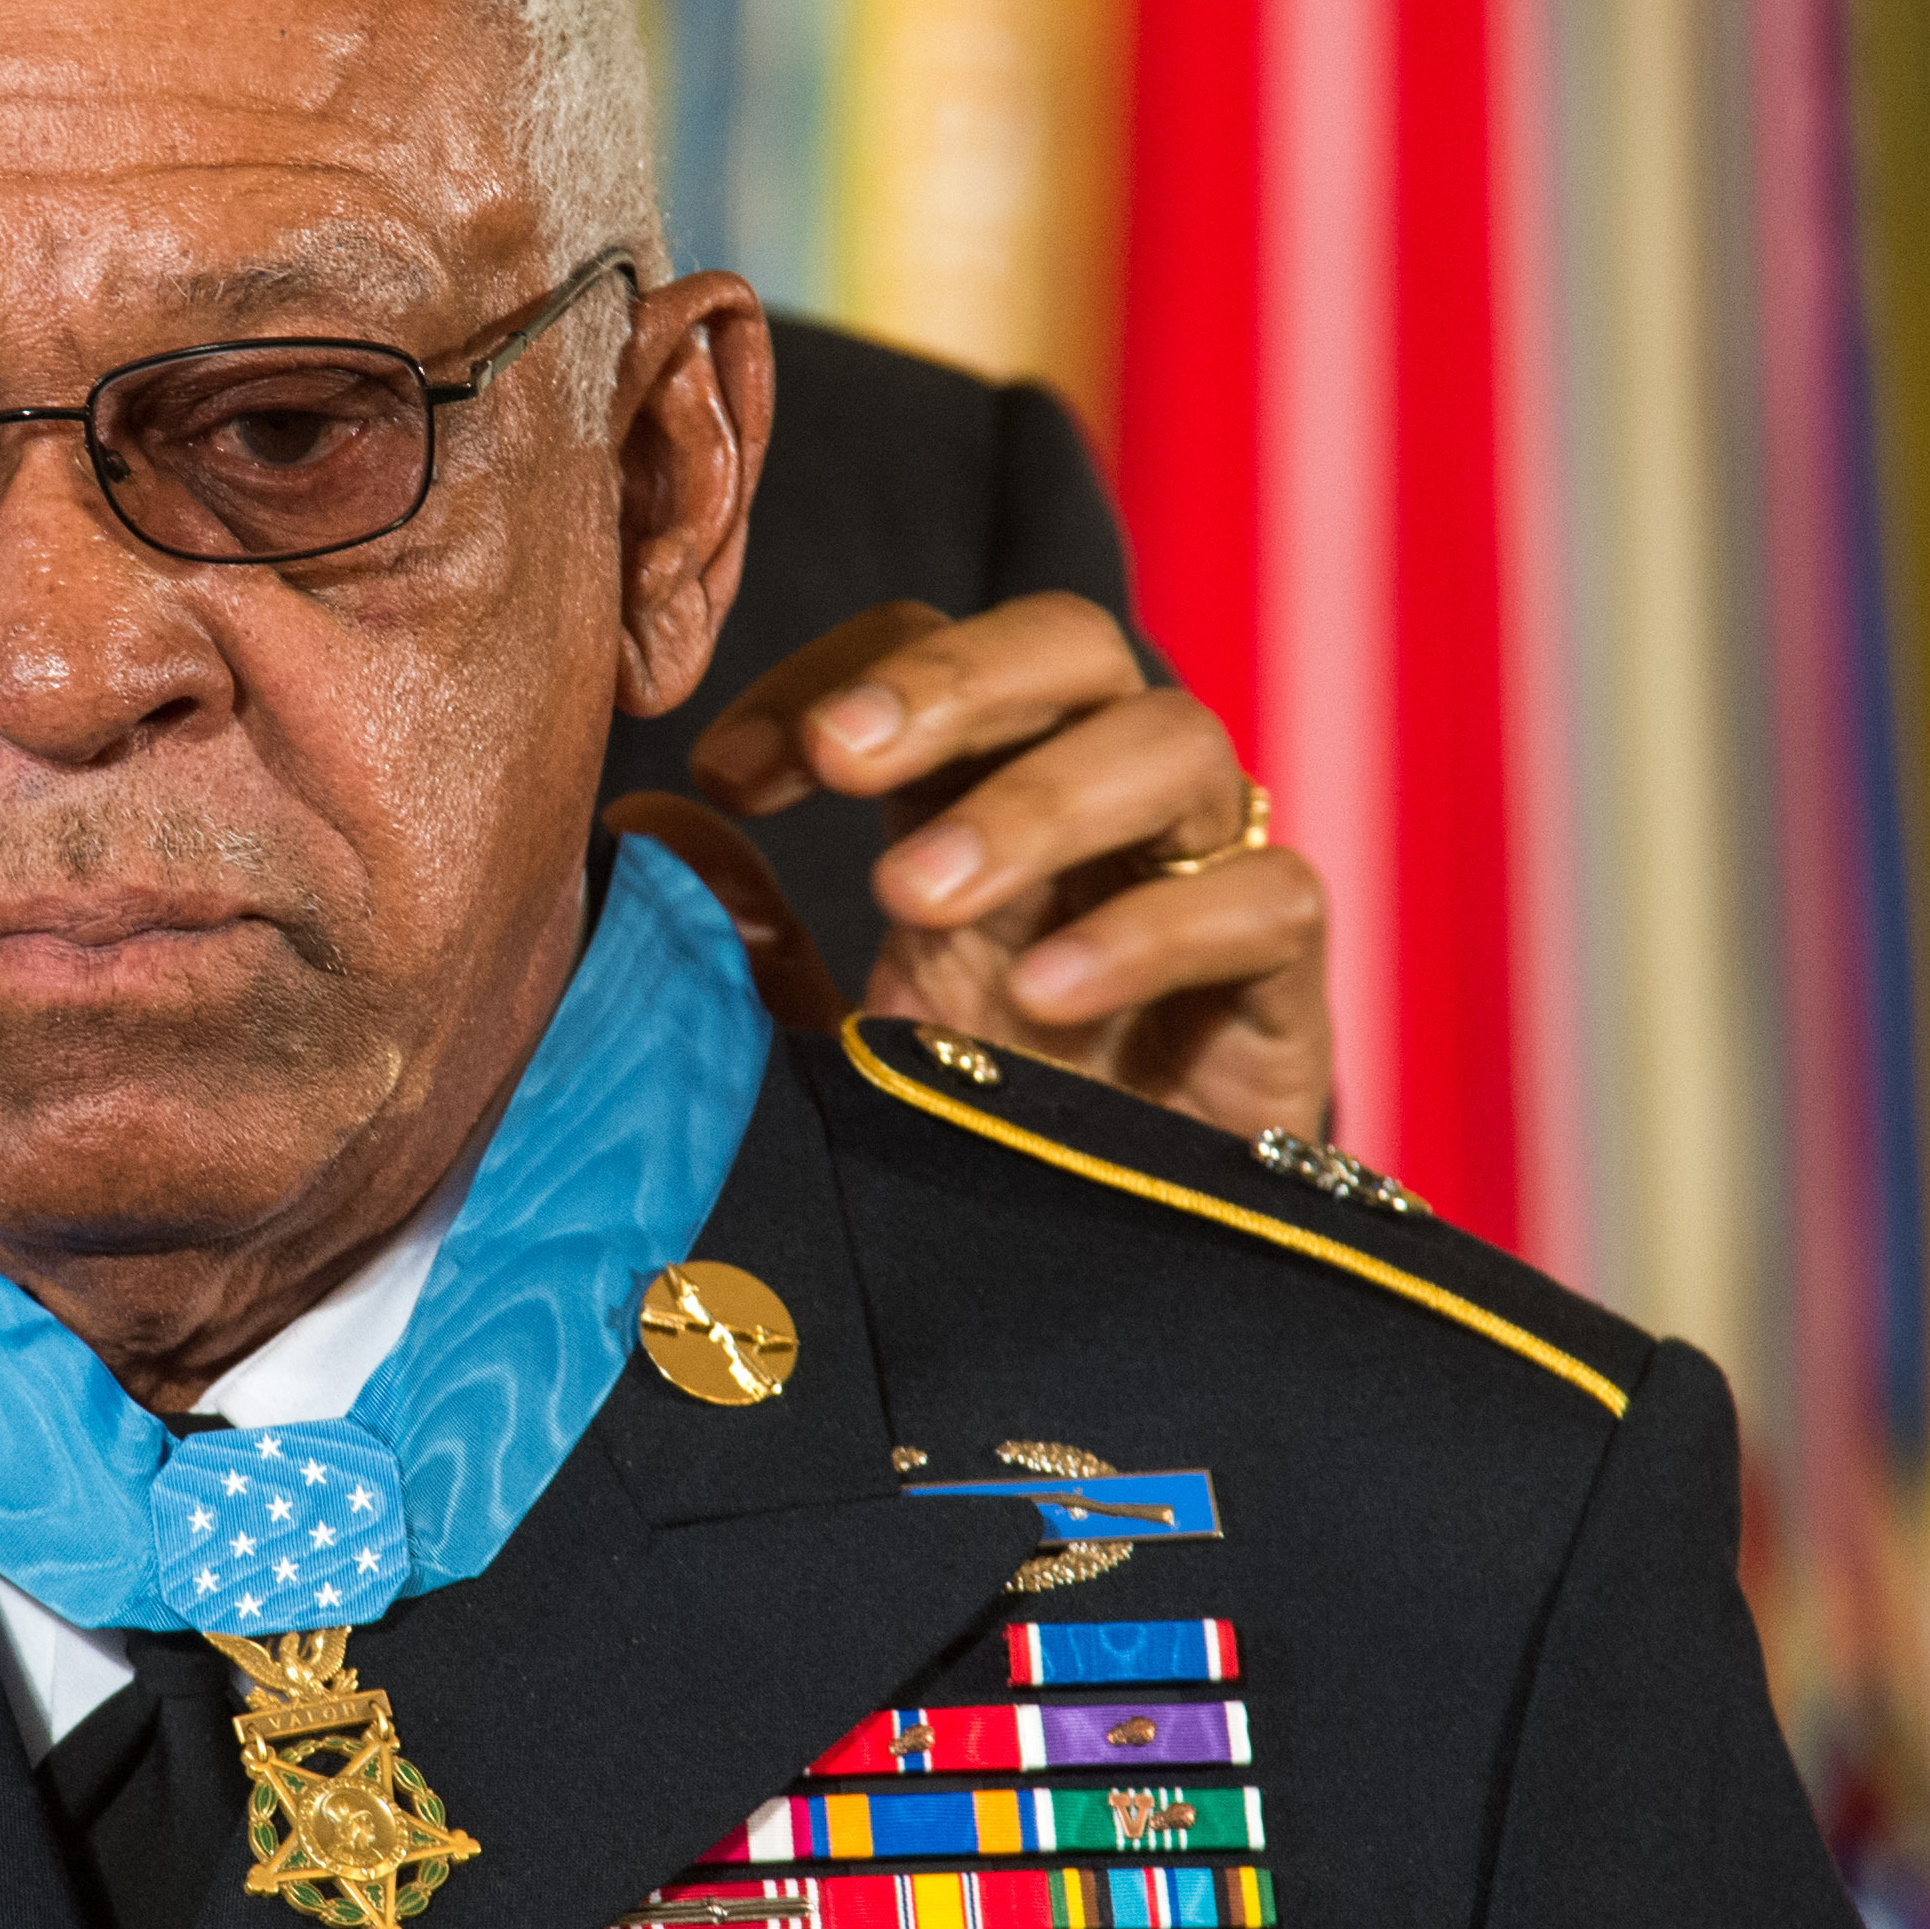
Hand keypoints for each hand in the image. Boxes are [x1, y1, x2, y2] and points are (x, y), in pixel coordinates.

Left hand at [677, 595, 1331, 1139]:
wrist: (1115, 1285)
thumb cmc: (965, 1130)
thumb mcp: (829, 1038)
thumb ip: (748, 943)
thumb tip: (643, 826)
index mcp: (977, 792)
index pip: (922, 650)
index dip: (828, 677)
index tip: (724, 774)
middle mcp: (1101, 807)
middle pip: (1069, 643)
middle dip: (950, 678)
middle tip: (841, 760)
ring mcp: (1204, 878)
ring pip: (1175, 744)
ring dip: (1041, 801)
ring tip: (914, 898)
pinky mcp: (1286, 987)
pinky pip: (1268, 900)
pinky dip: (1157, 929)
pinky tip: (1043, 996)